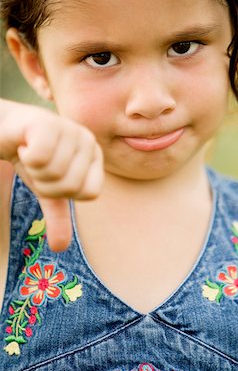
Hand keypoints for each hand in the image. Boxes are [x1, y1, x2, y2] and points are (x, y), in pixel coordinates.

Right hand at [0, 100, 102, 251]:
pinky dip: (24, 155)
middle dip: (44, 182)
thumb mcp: (46, 189)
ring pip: (54, 172)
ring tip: (30, 152)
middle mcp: (89, 141)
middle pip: (71, 185)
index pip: (90, 192)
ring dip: (33, 168)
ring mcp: (71, 128)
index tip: (50, 176)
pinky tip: (25, 142)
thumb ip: (57, 215)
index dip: (62, 192)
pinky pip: (40, 157)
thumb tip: (60, 248)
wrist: (6, 130)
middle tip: (37, 164)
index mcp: (95, 157)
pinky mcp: (49, 122)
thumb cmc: (31, 157)